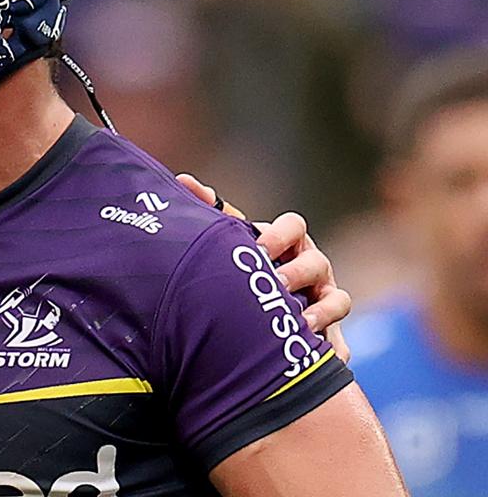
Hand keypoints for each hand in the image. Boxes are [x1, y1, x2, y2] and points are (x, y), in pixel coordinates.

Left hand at [175, 174, 352, 361]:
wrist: (246, 323)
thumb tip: (185, 180)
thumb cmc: (237, 273)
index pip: (293, 227)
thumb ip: (211, 213)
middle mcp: (309, 268)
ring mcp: (323, 299)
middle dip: (296, 271)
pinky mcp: (329, 331)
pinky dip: (328, 339)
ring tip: (295, 316)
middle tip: (274, 282)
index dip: (278, 235)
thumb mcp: (227, 245)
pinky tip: (311, 341)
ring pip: (335, 297)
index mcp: (285, 244)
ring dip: (316, 306)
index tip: (257, 247)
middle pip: (315, 261)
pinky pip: (338, 339)